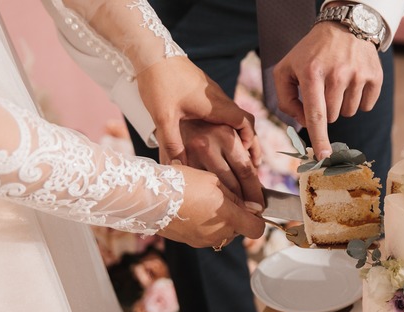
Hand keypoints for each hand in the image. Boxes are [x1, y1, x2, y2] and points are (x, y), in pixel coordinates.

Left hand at [136, 56, 261, 167]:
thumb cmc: (159, 83)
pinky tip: (216, 133)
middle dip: (250, 140)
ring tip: (235, 150)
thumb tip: (179, 167)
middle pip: (245, 120)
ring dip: (238, 132)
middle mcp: (219, 98)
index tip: (247, 156)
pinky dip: (227, 123)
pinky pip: (224, 108)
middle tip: (250, 160)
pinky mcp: (204, 89)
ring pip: (234, 114)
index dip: (251, 141)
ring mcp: (212, 92)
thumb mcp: (163, 117)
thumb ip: (172, 143)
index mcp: (215, 105)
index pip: (246, 123)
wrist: (153, 52)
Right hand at [158, 165, 264, 247]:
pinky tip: (193, 209)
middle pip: (239, 231)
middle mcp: (218, 234)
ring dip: (220, 222)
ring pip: (222, 234)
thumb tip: (252, 207)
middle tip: (223, 199)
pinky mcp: (189, 242)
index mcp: (229, 218)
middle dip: (236, 217)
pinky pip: (206, 235)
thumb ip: (236, 197)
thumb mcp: (214, 181)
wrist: (149, 196)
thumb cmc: (182, 183)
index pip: (257, 229)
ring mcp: (203, 241)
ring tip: (205, 202)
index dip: (258, 220)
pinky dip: (205, 225)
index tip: (253, 209)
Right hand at [181, 120, 264, 206]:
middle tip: (249, 213)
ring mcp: (188, 157)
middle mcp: (206, 146)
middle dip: (243, 203)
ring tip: (232, 211)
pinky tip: (211, 203)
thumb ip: (249, 147)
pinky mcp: (175, 165)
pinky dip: (206, 199)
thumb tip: (259, 173)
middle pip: (231, 186)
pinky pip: (195, 188)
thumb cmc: (208, 121)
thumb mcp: (231, 127)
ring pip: (212, 191)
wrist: (173, 111)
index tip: (260, 206)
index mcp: (225, 135)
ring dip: (225, 205)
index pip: (246, 171)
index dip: (255, 193)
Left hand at [273, 22, 382, 158]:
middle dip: (327, 109)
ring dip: (342, 104)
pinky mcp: (375, 76)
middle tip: (325, 87)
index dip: (319, 137)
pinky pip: (366, 106)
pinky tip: (354, 82)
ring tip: (339, 81)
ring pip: (349, 112)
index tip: (323, 156)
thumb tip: (303, 123)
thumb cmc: (310, 53)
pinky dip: (359, 100)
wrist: (344, 26)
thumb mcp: (286, 69)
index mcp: (312, 73)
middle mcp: (337, 74)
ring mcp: (358, 75)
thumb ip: (286, 100)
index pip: (316, 114)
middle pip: (333, 116)